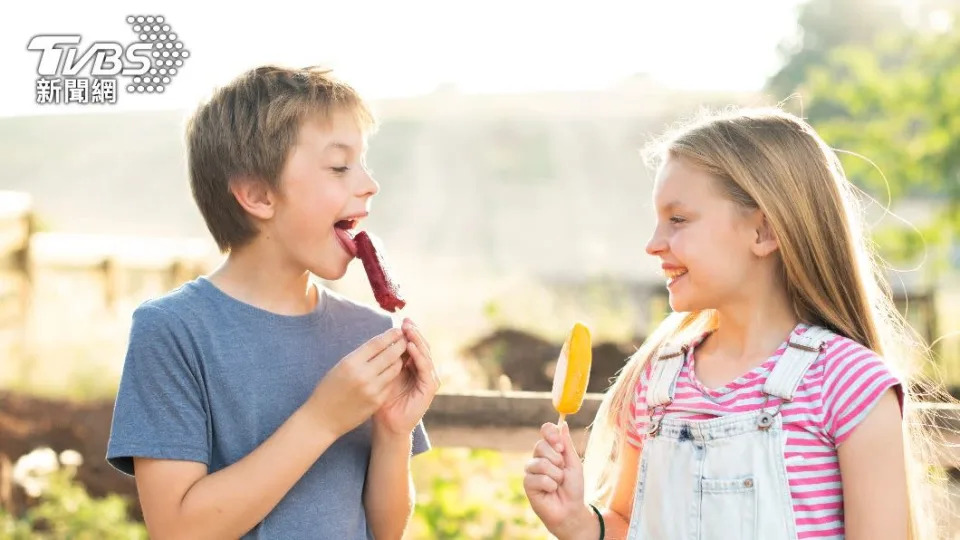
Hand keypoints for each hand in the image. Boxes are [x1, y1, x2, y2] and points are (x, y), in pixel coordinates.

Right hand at [304, 328, 407, 437]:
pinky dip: (393, 376)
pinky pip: (391, 383)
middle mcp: (362, 375)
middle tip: (406, 339)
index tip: (397, 330)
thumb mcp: (340, 367)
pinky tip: (393, 372)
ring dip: (399, 360)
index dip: (390, 335)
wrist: (322, 419)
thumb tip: (381, 343)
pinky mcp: (377, 401)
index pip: (376, 343)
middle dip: (400, 344)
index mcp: (350, 363)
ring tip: (400, 355)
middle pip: (390, 354)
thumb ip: (360, 356)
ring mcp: (372, 389)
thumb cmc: (329, 389)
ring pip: (394, 368)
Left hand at [373, 318, 440, 434]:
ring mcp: (427, 379)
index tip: (400, 320)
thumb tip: (380, 337)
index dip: (408, 332)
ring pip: (425, 355)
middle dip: (414, 333)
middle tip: (407, 322)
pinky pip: (425, 369)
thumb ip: (385, 359)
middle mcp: (421, 370)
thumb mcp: (381, 374)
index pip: (413, 344)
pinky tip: (411, 348)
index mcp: (411, 366)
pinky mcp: (429, 388)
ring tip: (409, 331)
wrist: (387, 424)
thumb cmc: (380, 400)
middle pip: (421, 346)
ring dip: (418, 341)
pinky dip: (419, 357)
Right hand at [524, 422, 592, 537]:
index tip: (559, 444)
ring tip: (558, 484)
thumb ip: (567, 445)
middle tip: (563, 469)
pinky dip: (550, 485)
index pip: (545, 431)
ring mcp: (531, 470)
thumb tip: (563, 424)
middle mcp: (539, 458)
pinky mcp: (527, 484)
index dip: (550, 433)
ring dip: (556, 475)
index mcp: (551, 450)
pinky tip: (551, 492)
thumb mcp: (574, 464)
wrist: (570, 510)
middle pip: (540, 445)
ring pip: (540, 463)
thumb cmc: (574, 488)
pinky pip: (538, 478)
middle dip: (556, 459)